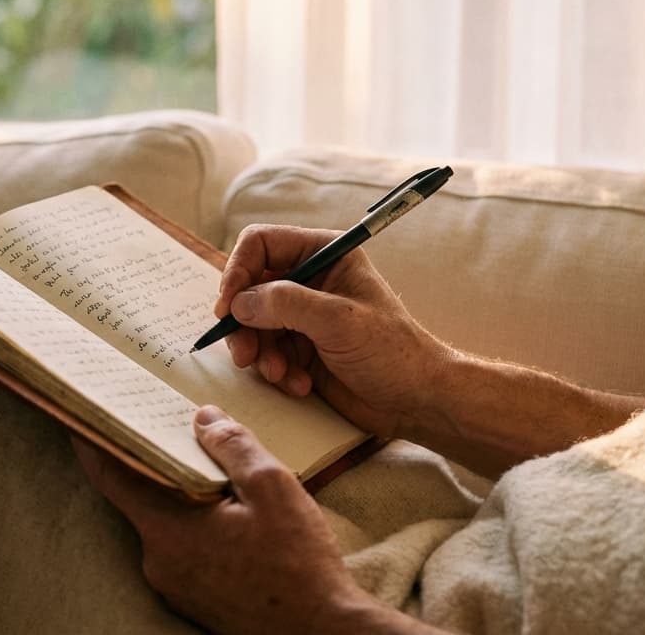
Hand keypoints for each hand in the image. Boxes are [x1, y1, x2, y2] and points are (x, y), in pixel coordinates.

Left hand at [74, 405, 382, 634]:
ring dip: (182, 495)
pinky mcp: (195, 599)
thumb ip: (233, 446)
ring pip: (168, 524)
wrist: (322, 634)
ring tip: (211, 468)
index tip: (83, 416)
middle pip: (142, 497)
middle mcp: (159, 561)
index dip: (95, 442)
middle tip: (165, 428)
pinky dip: (195, 524)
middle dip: (154, 462)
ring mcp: (176, 585)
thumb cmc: (299, 566)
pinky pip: (184, 549)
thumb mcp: (272, 487)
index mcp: (167, 530)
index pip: (111, 476)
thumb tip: (203, 419)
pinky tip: (228, 513)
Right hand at [215, 224, 452, 439]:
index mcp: (324, 254)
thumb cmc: (393, 352)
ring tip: (278, 373)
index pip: (261, 244)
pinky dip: (275, 370)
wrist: (416, 400)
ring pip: (252, 323)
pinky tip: (298, 384)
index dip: (238, 271)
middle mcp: (310, 279)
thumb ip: (286, 304)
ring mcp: (303, 315)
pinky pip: (266, 352)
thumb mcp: (338, 320)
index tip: (228, 307)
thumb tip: (240, 302)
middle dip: (244, 322)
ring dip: (259, 352)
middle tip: (244, 352)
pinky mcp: (300, 348)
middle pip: (249, 287)